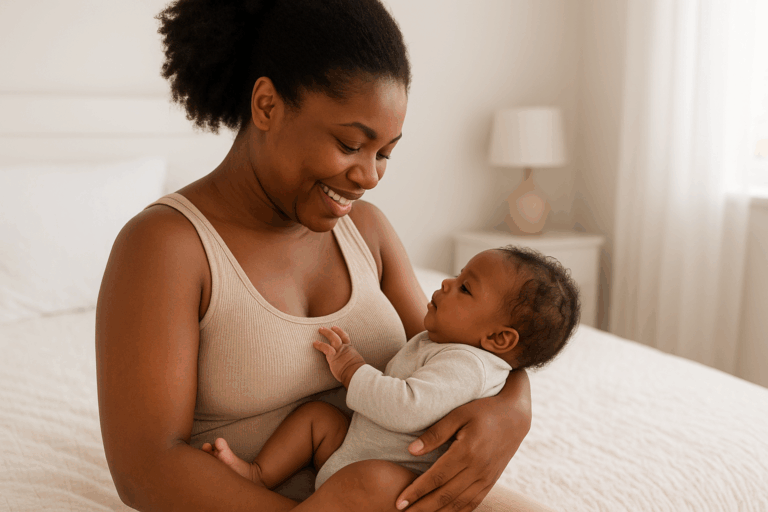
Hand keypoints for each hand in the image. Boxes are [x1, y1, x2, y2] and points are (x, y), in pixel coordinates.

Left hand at [312, 326, 365, 387]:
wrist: (356, 374)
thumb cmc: (356, 371)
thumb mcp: (356, 362)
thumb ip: (351, 360)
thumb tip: (350, 363)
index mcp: (350, 349)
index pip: (345, 337)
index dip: (340, 332)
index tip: (334, 328)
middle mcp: (345, 348)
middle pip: (339, 335)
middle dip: (331, 331)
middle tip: (323, 328)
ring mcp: (339, 351)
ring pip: (334, 338)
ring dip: (327, 333)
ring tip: (320, 329)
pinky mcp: (333, 357)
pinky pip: (326, 348)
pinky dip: (320, 345)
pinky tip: (315, 343)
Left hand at [395, 373, 531, 511]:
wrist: (515, 416)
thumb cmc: (483, 411)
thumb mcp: (458, 414)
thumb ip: (435, 433)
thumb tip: (411, 450)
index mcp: (467, 451)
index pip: (436, 477)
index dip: (416, 491)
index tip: (399, 501)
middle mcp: (478, 469)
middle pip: (445, 495)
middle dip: (422, 507)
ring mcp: (487, 478)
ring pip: (459, 504)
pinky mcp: (491, 482)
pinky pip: (473, 503)